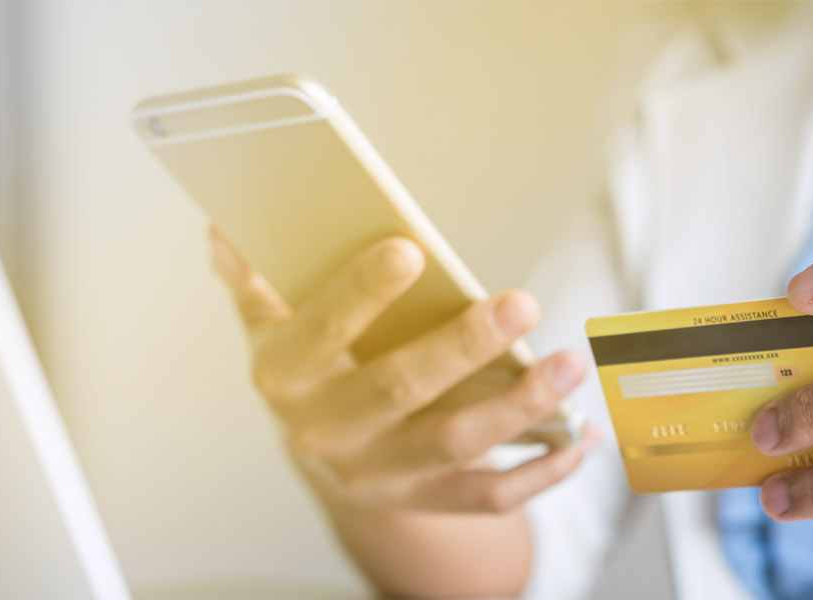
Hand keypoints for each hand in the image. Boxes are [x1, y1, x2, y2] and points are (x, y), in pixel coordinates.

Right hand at [210, 230, 598, 513]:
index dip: (358, 293)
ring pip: (455, 443)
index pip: (317, 331)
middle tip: (521, 302)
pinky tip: (583, 433)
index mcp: (285, 375)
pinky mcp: (426, 498)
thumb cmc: (310, 360)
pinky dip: (544, 470)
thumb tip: (229, 226)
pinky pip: (490, 496)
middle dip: (462, 347)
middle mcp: (328, 433)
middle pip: (398, 390)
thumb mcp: (270, 316)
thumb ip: (256, 274)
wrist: (325, 447)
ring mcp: (380, 473)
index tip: (408, 248)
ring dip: (519, 406)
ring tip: (569, 364)